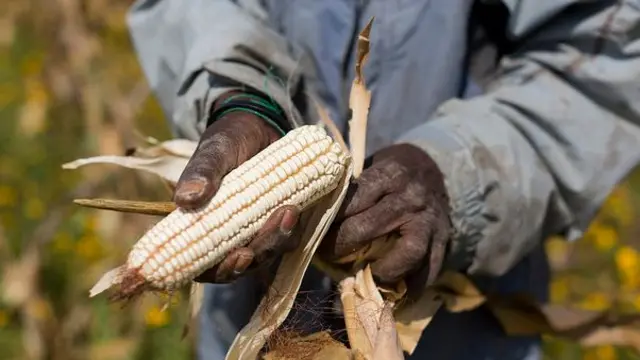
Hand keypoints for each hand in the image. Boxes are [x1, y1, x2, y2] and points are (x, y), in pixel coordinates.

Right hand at [173, 92, 301, 282]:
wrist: (261, 128)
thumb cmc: (229, 140)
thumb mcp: (215, 150)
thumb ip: (201, 173)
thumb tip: (185, 200)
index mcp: (199, 226)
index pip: (204, 265)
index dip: (220, 270)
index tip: (240, 256)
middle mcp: (225, 236)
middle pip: (239, 266)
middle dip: (258, 253)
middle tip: (272, 229)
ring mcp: (252, 233)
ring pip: (265, 255)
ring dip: (277, 240)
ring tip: (289, 210)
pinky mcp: (275, 225)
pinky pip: (285, 240)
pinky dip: (290, 230)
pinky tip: (296, 209)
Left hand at [318, 144, 451, 287]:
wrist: (435, 169)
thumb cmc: (391, 173)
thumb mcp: (372, 167)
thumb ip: (350, 190)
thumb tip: (310, 214)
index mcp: (389, 175)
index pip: (352, 200)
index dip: (328, 219)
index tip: (310, 231)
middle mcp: (410, 198)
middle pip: (368, 228)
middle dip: (340, 246)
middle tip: (324, 255)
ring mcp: (430, 222)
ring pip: (407, 253)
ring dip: (380, 271)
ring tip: (361, 277)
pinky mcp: (443, 243)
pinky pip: (429, 271)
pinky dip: (410, 288)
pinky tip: (391, 292)